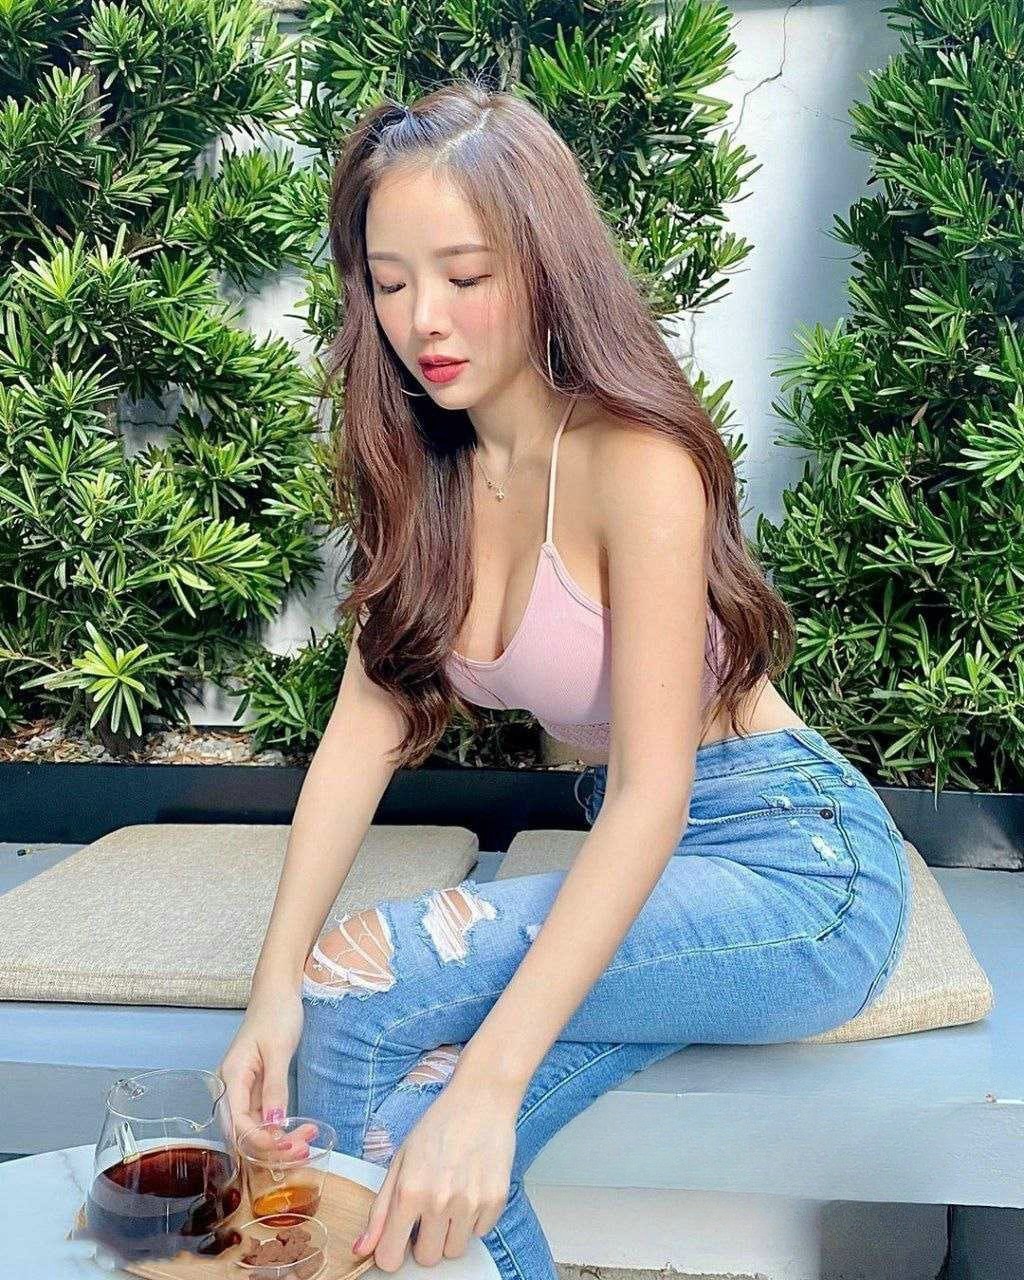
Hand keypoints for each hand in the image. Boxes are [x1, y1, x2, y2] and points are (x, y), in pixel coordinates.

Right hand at [217, 987, 304, 1140]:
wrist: (278, 992)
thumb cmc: (275, 1013)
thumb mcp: (278, 1050)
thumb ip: (275, 1088)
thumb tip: (274, 1124)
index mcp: (230, 1078)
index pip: (238, 1124)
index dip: (261, 1141)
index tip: (289, 1146)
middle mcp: (231, 1088)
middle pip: (243, 1133)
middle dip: (271, 1147)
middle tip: (303, 1150)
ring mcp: (244, 1090)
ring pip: (254, 1128)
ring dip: (278, 1141)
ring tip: (306, 1143)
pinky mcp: (257, 1089)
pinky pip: (264, 1117)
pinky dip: (280, 1128)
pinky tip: (299, 1132)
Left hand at [352, 1079, 517, 1270]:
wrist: (481, 1099)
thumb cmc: (438, 1124)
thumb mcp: (400, 1161)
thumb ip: (380, 1210)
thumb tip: (361, 1249)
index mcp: (409, 1192)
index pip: (391, 1258)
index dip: (392, 1252)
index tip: (397, 1241)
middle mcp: (439, 1202)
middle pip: (427, 1259)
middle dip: (424, 1242)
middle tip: (428, 1212)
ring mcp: (470, 1203)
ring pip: (455, 1250)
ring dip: (450, 1232)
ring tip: (451, 1198)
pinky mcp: (496, 1200)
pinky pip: (481, 1232)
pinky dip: (474, 1219)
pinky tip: (470, 1189)